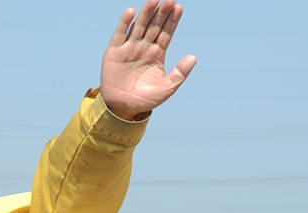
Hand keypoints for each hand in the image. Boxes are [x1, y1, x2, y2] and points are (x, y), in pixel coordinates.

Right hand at [100, 0, 195, 119]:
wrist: (122, 108)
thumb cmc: (145, 99)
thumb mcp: (166, 89)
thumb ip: (180, 74)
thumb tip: (194, 57)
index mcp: (157, 54)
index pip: (166, 33)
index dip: (172, 21)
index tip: (179, 7)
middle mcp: (144, 47)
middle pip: (154, 26)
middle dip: (162, 13)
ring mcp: (129, 48)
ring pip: (139, 26)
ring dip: (146, 13)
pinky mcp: (114, 52)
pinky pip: (119, 34)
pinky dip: (124, 23)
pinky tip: (131, 11)